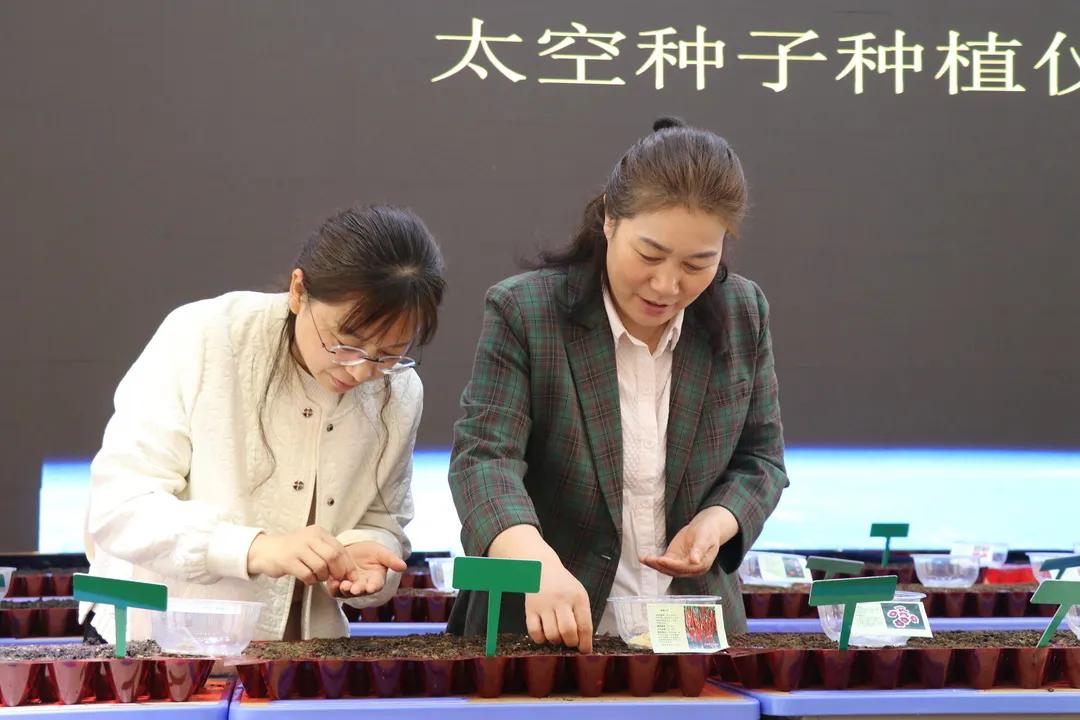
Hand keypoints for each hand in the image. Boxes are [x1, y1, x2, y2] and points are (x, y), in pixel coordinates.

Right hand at [246, 525, 350, 583]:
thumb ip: (328, 554)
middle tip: (335, 579)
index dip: (348, 564)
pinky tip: (307, 579)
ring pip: (320, 567)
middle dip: (337, 571)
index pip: (339, 548)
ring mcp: (297, 548)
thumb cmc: (292, 550)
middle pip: (332, 556)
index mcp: (318, 532)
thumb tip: (348, 572)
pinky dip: (311, 581)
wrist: (265, 550)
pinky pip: (307, 574)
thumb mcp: (312, 545)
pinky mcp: (288, 560)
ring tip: (316, 577)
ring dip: (322, 577)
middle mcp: (309, 537)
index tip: (351, 576)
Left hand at [326, 542, 406, 596]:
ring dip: (345, 590)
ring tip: (343, 584)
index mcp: (376, 580)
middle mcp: (364, 586)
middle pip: (361, 591)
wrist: (353, 549)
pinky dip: (333, 588)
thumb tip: (404, 566)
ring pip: (347, 593)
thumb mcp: (382, 552)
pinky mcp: (338, 585)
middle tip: (354, 588)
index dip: (373, 587)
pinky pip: (335, 591)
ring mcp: (350, 587)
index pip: (376, 585)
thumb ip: (391, 559)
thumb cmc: (371, 552)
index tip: (371, 587)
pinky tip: (332, 581)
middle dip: (357, 590)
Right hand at [490, 525, 592, 652]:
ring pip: (551, 634)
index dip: (585, 643)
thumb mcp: (578, 593)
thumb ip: (582, 615)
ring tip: (557, 636)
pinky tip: (544, 635)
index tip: (584, 650)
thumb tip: (583, 642)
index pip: (585, 625)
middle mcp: (561, 600)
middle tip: (570, 642)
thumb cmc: (563, 585)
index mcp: (578, 597)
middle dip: (571, 643)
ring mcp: (544, 604)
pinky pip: (534, 632)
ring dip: (556, 641)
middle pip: (568, 632)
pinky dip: (540, 639)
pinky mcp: (530, 608)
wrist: (541, 566)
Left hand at [641, 506, 738, 577]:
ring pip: (667, 568)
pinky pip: (663, 563)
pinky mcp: (674, 559)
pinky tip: (644, 559)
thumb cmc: (708, 532)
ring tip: (644, 559)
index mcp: (701, 566)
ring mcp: (681, 564)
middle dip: (661, 566)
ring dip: (655, 565)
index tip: (662, 560)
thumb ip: (699, 550)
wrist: (705, 527)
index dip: (673, 565)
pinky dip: (654, 562)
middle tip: (650, 560)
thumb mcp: (705, 538)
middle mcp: (690, 568)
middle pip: (674, 570)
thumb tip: (694, 561)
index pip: (685, 568)